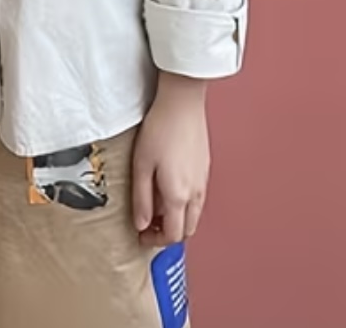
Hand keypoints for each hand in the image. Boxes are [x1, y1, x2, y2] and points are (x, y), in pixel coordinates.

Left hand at [132, 73, 210, 246]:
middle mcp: (196, 193)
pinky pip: (198, 198)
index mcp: (179, 196)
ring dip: (178, 219)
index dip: (156, 242)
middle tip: (149, 225)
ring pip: (194, 214)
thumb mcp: (141, 165)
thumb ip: (142, 199)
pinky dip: (185, 204)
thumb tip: (142, 224)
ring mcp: (203, 180)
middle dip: (169, 234)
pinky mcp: (205, 168)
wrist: (182, 103)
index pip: (173, 235)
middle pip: (187, 229)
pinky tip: (169, 188)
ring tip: (157, 206)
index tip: (142, 236)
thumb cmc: (160, 129)